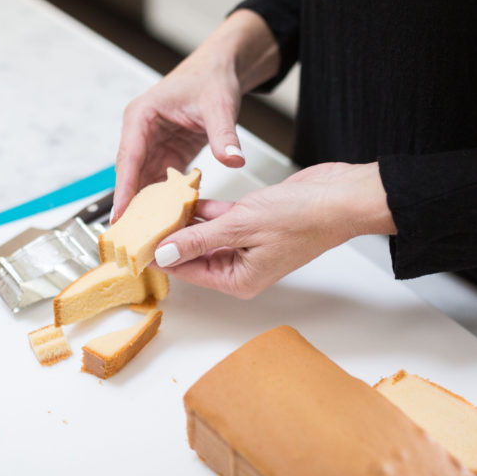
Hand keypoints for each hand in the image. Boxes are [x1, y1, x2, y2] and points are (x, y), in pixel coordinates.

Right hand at [113, 10, 279, 219]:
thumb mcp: (219, 105)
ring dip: (148, 208)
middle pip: (131, 176)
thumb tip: (234, 160)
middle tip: (130, 237)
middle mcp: (141, 133)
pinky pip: (161, 184)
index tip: (120, 216)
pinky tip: (170, 223)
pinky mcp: (166, 155)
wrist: (221, 68)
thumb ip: (225, 135)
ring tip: (148, 237)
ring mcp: (152, 145)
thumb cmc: (212, 77)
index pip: (128, 159)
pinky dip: (165, 202)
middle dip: (131, 206)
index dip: (124, 190)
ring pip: (144, 183)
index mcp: (141, 117)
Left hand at [152, 163, 396, 297]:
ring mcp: (248, 245)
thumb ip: (199, 239)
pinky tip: (185, 196)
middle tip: (141, 220)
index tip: (135, 243)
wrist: (341, 197)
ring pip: (205, 234)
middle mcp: (242, 267)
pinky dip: (206, 209)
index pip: (188, 270)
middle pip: (193, 254)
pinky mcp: (254, 223)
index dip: (160, 256)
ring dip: (186, 220)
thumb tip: (166, 253)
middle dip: (169, 237)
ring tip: (156, 205)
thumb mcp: (240, 227)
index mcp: (239, 280)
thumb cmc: (304, 217)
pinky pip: (221, 219)